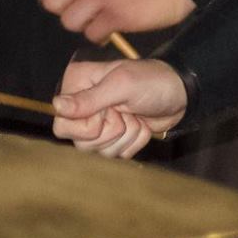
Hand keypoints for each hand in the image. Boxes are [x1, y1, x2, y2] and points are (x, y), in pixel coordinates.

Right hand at [50, 59, 188, 159]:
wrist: (181, 93)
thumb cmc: (152, 81)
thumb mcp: (121, 85)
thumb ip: (89, 99)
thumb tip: (56, 106)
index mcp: (77, 85)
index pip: (62, 124)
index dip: (87, 126)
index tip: (108, 111)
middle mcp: (83, 106)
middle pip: (80, 143)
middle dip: (111, 132)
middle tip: (125, 111)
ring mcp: (99, 123)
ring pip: (99, 152)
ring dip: (126, 137)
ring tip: (135, 116)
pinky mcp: (115, 137)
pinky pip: (116, 156)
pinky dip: (134, 143)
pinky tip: (141, 124)